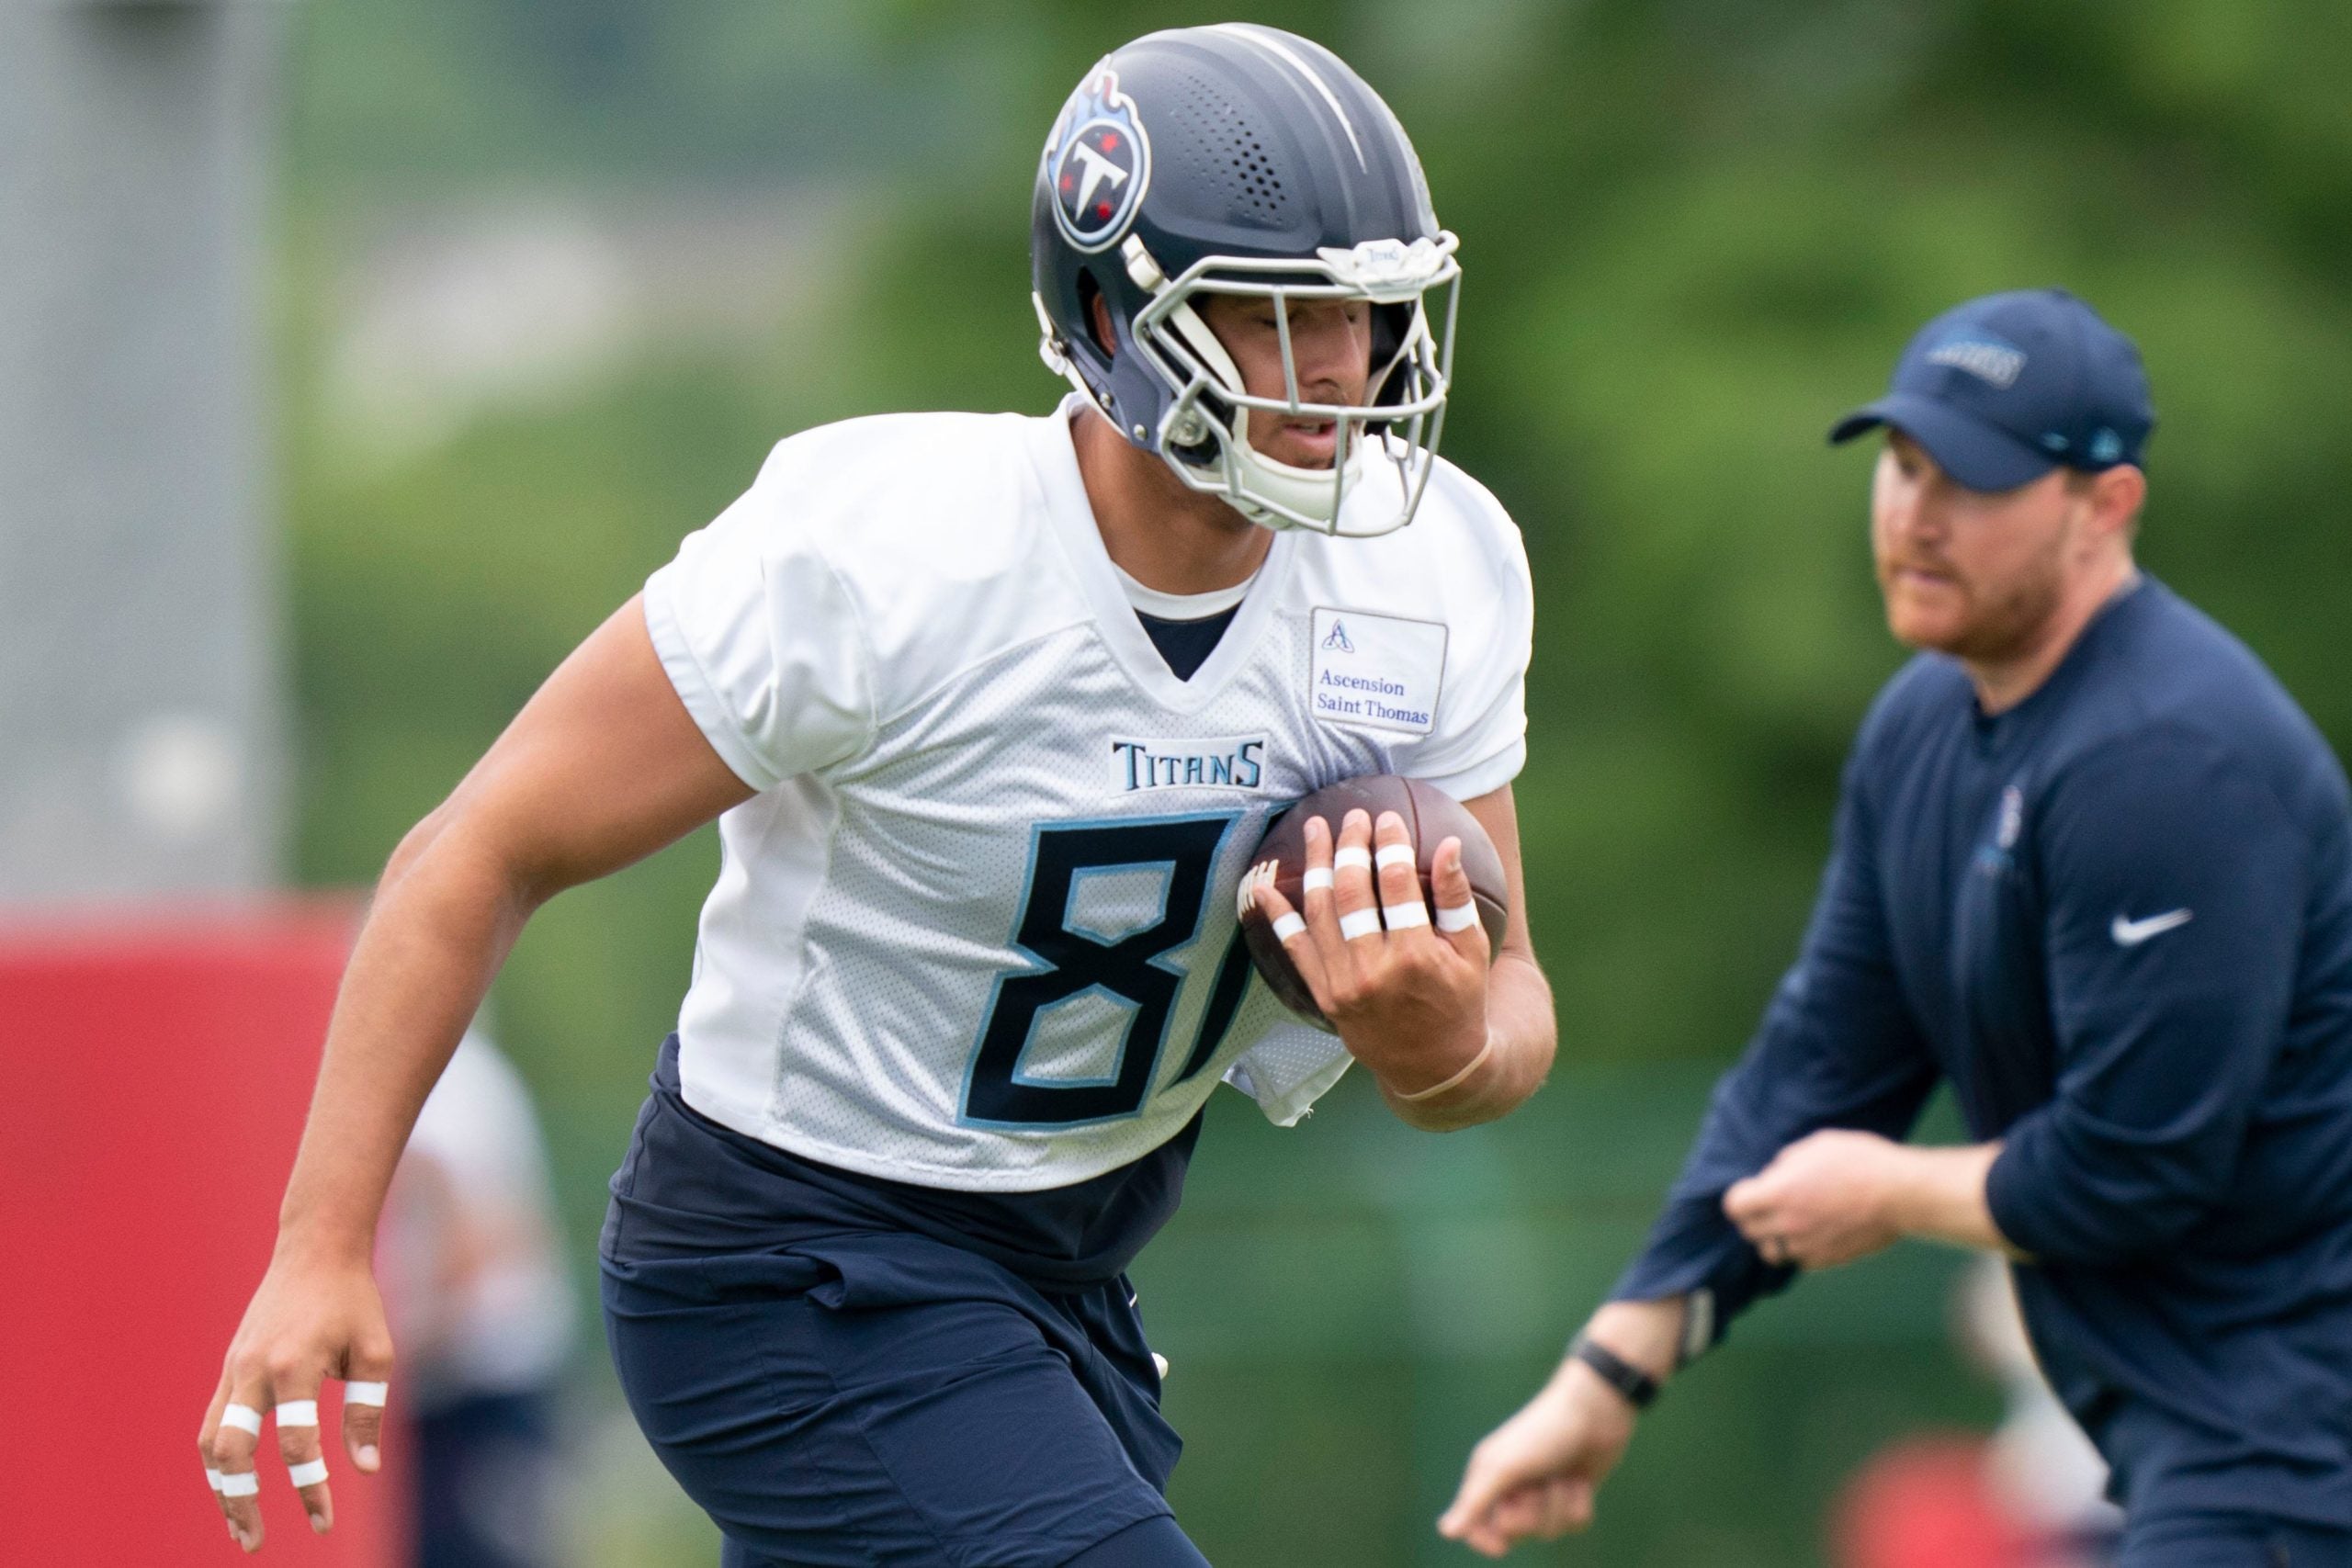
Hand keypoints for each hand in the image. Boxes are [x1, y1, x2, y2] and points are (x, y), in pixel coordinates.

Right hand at [198, 1251, 394, 1551]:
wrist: (315, 1251)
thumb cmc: (353, 1301)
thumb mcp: (375, 1350)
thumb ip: (365, 1411)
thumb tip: (364, 1470)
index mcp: (295, 1364)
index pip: (296, 1442)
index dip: (310, 1487)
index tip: (324, 1522)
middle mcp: (255, 1370)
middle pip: (233, 1451)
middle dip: (241, 1503)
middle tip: (255, 1544)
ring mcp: (234, 1369)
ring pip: (211, 1442)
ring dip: (221, 1489)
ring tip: (239, 1527)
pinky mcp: (228, 1368)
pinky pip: (212, 1422)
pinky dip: (218, 1459)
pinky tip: (233, 1485)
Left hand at [1246, 807, 1489, 1094]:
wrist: (1434, 1065)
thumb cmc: (1460, 1000)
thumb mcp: (1472, 952)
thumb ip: (1456, 898)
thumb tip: (1447, 844)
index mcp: (1416, 956)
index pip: (1397, 885)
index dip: (1390, 845)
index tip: (1387, 817)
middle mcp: (1374, 970)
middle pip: (1353, 893)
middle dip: (1351, 846)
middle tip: (1353, 816)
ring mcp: (1343, 984)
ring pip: (1320, 912)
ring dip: (1316, 865)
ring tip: (1316, 830)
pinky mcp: (1323, 995)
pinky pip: (1294, 949)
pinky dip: (1277, 916)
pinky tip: (1265, 887)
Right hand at [1438, 1357, 1637, 1556]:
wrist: (1592, 1412)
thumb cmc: (1541, 1434)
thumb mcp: (1503, 1467)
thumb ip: (1474, 1502)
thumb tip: (1445, 1532)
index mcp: (1489, 1477)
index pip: (1475, 1525)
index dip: (1484, 1540)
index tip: (1501, 1546)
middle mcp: (1513, 1487)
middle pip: (1516, 1532)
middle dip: (1531, 1512)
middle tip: (1536, 1483)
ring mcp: (1544, 1492)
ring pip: (1548, 1529)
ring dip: (1557, 1504)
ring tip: (1561, 1475)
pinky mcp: (1571, 1494)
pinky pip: (1574, 1523)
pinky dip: (1578, 1503)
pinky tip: (1580, 1479)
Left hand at [1722, 1128, 1906, 1269]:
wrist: (1901, 1194)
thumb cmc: (1861, 1162)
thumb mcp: (1816, 1146)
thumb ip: (1787, 1163)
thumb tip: (1775, 1176)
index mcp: (1778, 1193)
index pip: (1735, 1206)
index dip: (1741, 1198)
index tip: (1752, 1192)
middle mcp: (1787, 1223)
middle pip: (1749, 1230)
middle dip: (1754, 1217)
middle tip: (1771, 1206)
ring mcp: (1807, 1245)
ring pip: (1772, 1251)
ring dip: (1775, 1238)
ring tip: (1791, 1223)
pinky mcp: (1828, 1259)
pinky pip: (1801, 1260)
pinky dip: (1801, 1250)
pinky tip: (1815, 1233)